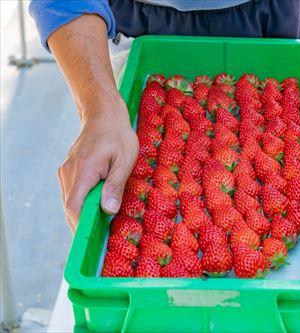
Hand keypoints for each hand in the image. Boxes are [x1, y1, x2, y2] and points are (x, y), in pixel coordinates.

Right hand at [58, 97, 137, 232]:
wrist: (103, 114)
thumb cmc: (118, 135)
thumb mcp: (125, 159)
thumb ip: (116, 185)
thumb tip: (109, 210)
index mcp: (83, 170)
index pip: (74, 207)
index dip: (80, 226)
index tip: (90, 242)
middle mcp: (69, 172)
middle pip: (69, 208)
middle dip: (82, 226)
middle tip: (97, 243)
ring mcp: (66, 171)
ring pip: (70, 202)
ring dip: (82, 216)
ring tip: (98, 231)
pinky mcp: (69, 171)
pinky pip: (73, 194)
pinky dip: (82, 205)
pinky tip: (95, 212)